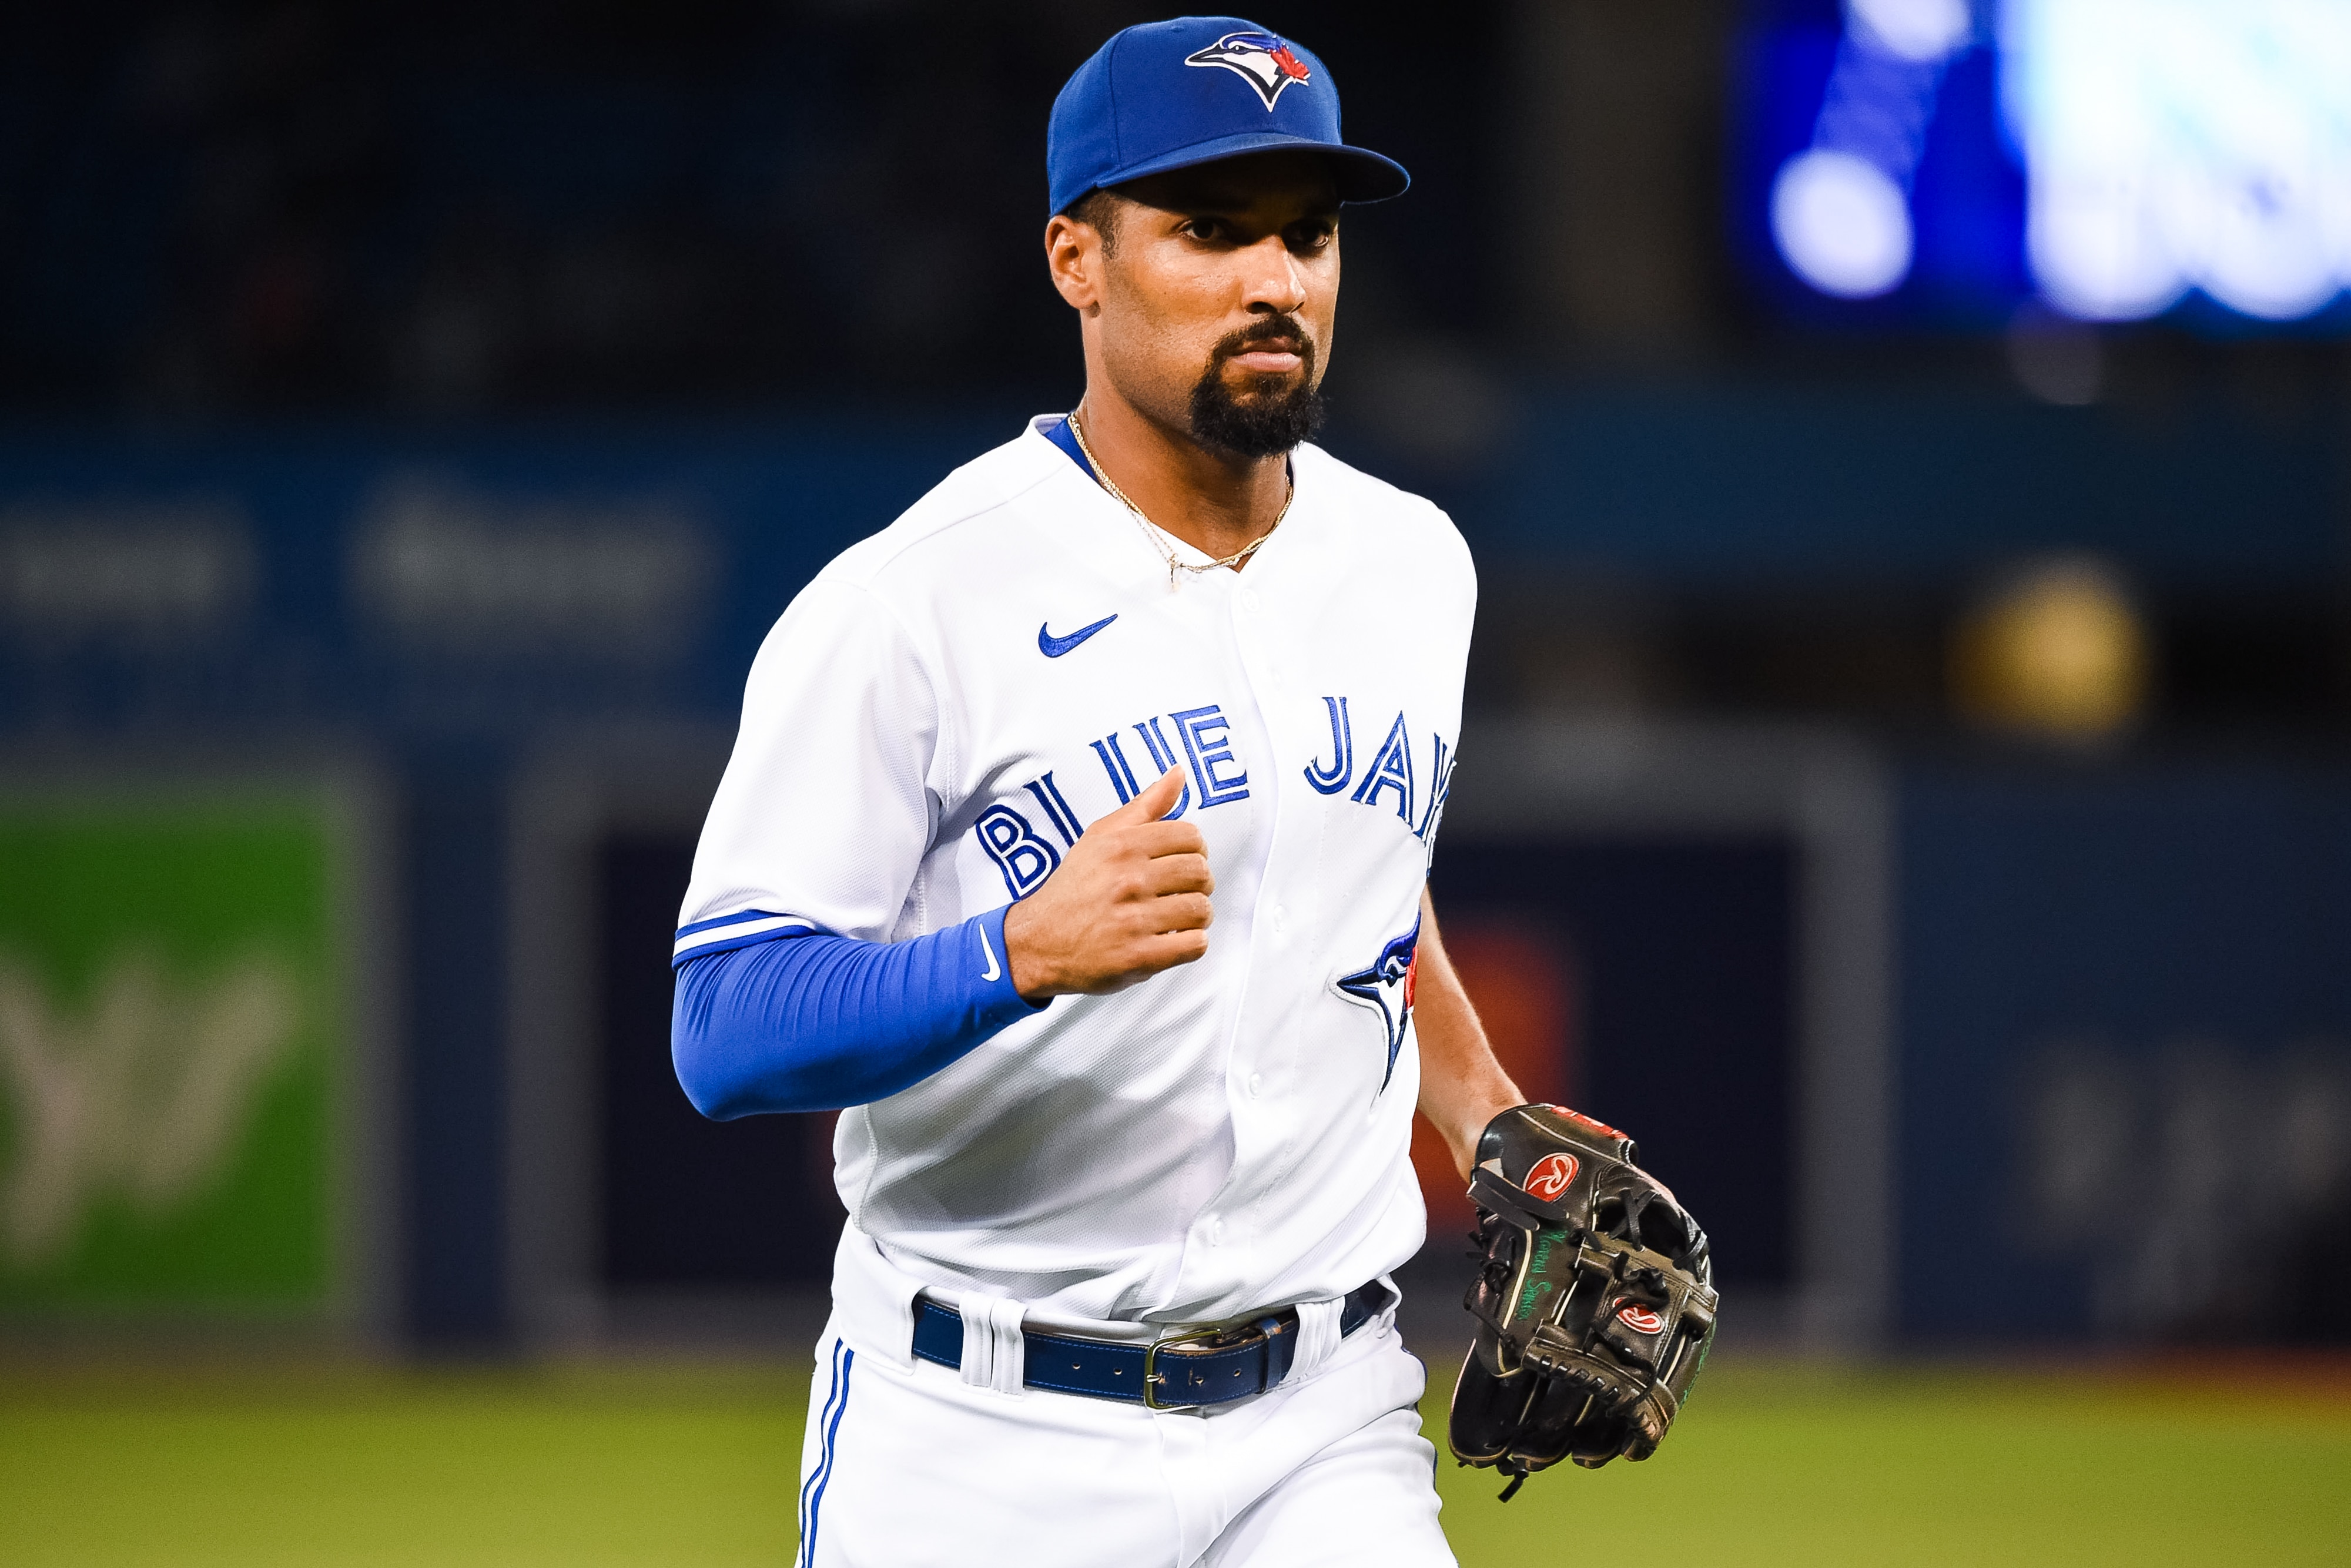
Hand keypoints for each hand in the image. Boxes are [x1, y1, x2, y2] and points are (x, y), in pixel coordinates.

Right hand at [1002, 766, 1211, 998]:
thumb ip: (1144, 806)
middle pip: (1201, 873)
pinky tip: (1172, 939)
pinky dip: (1190, 944)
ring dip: (1196, 916)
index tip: (1181, 862)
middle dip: (1198, 884)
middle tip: (1180, 891)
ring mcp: (1133, 920)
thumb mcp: (1100, 837)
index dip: (1195, 850)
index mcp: (1121, 846)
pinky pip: (1194, 945)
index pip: (1191, 837)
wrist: (1038, 941)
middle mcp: (1127, 880)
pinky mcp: (1138, 957)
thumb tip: (1179, 773)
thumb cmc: (1074, 887)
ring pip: (1201, 910)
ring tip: (1177, 917)